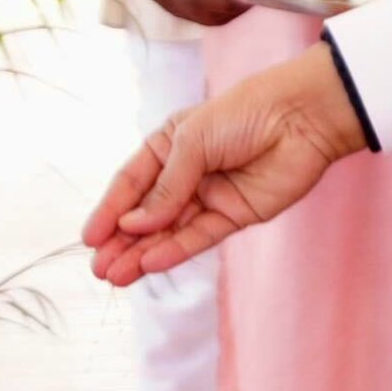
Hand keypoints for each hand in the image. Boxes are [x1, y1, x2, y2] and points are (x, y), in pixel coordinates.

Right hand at [85, 51, 368, 281]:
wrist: (301, 116)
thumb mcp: (192, 142)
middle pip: (146, 215)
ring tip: (117, 277)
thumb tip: (134, 226)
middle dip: (122, 242)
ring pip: (169, 232)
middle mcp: (186, 173)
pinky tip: (151, 264)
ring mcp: (210, 196)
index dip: (109, 211)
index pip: (131, 184)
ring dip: (143, 254)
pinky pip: (199, 237)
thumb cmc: (244, 113)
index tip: (90, 239)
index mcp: (168, 145)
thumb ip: (166, 188)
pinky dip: (175, 251)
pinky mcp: (235, 215)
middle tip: (99, 269)